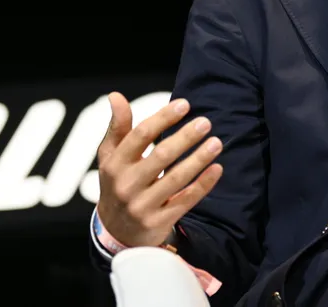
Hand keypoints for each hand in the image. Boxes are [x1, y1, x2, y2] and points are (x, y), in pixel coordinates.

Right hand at [96, 92, 223, 246]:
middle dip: (185, 137)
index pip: (140, 135)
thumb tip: (116, 96)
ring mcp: (142, 205)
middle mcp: (126, 185)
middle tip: (205, 122)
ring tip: (216, 143)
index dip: (163, 118)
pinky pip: (185, 200)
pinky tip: (217, 169)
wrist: (116, 232)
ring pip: (176, 179)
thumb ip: (117, 127)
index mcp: (114, 164)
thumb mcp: (110, 156)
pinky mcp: (158, 222)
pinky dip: (203, 184)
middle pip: (161, 156)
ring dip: (198, 159)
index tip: (185, 104)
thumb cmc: (117, 183)